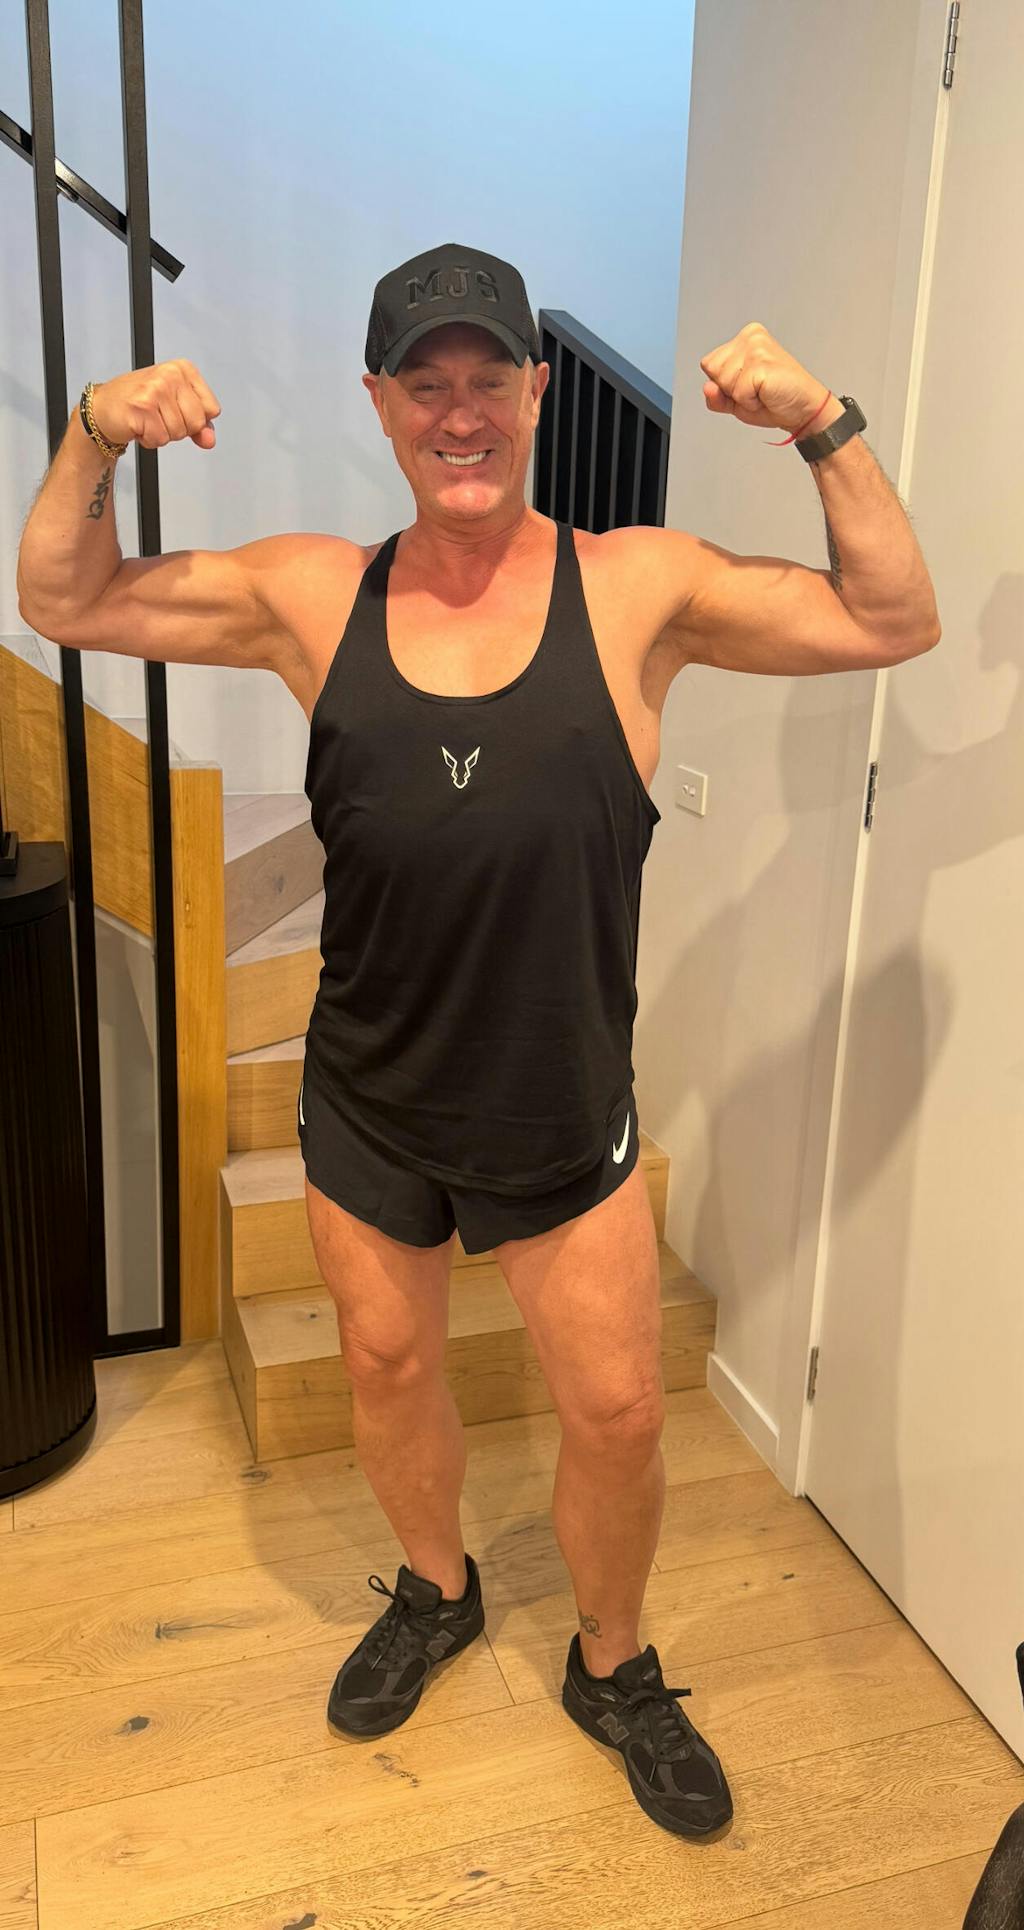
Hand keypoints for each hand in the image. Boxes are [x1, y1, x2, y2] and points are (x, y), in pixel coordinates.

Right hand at [90, 359, 220, 449]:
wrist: (104, 407)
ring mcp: (156, 389)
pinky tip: (139, 425)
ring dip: (162, 434)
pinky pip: (160, 439)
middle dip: (179, 429)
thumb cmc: (139, 403)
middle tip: (159, 417)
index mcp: (183, 369)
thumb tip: (210, 440)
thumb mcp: (175, 407)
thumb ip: (198, 423)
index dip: (196, 420)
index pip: (211, 409)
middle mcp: (170, 375)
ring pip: (178, 433)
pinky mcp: (142, 407)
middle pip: (197, 422)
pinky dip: (149, 440)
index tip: (176, 411)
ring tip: (147, 420)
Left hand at [699, 323, 829, 435]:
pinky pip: (738, 392)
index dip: (723, 384)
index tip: (747, 385)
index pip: (709, 364)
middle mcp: (750, 337)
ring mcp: (756, 347)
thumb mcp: (736, 401)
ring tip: (762, 391)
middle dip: (730, 389)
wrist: (803, 409)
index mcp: (744, 338)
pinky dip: (750, 402)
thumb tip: (708, 387)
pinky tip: (766, 394)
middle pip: (712, 370)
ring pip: (723, 381)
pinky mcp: (762, 363)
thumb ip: (716, 396)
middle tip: (756, 390)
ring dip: (741, 396)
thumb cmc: (774, 400)